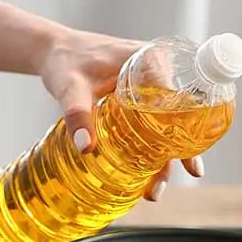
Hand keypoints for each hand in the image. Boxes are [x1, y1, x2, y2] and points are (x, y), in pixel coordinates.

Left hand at [37, 28, 204, 200]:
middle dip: (181, 150)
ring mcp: (150, 86)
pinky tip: (148, 174)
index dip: (186, 125)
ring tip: (155, 190)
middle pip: (178, 115)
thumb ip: (77, 114)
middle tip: (181, 178)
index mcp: (149, 59)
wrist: (55, 51)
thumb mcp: (70, 87)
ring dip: (167, 156)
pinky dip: (154, 147)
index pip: (179, 95)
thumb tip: (86, 148)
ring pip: (167, 124)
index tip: (186, 155)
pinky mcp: (140, 98)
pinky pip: (154, 123)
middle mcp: (156, 71)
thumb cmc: (65, 61)